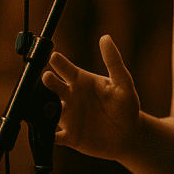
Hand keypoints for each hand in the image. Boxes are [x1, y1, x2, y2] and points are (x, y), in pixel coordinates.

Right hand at [40, 34, 140, 161]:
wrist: (129, 136)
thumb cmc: (126, 106)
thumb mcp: (123, 83)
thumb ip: (114, 62)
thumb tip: (105, 38)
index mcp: (81, 81)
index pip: (67, 69)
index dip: (59, 63)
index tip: (54, 56)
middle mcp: (71, 97)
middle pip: (54, 88)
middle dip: (49, 83)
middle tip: (46, 77)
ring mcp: (68, 116)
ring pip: (50, 111)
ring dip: (45, 108)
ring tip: (43, 105)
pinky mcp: (69, 136)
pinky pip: (53, 136)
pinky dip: (47, 136)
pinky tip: (45, 135)